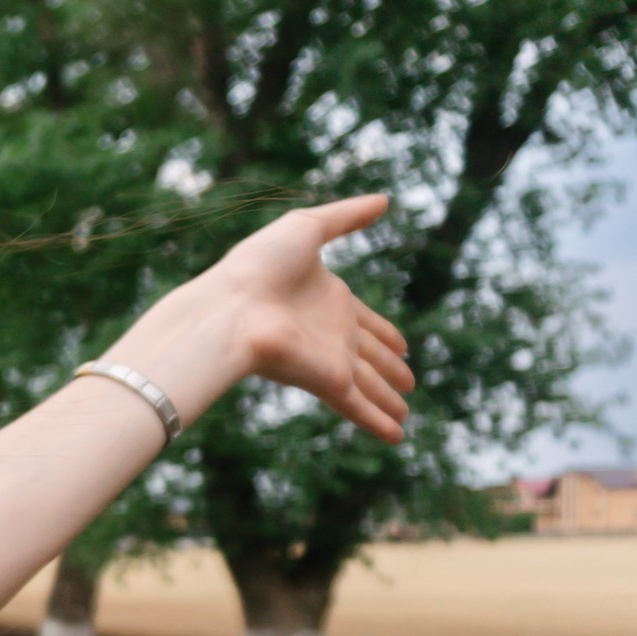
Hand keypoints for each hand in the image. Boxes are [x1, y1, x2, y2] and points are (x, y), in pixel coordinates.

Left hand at [208, 193, 415, 442]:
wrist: (228, 305)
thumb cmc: (256, 266)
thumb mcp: (307, 228)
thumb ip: (346, 216)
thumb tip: (384, 199)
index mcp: (328, 300)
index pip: (366, 322)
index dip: (385, 334)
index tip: (403, 346)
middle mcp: (330, 334)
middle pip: (370, 357)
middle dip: (390, 371)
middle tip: (409, 384)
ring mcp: (329, 359)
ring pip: (369, 386)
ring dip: (388, 402)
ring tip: (404, 417)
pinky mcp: (325, 381)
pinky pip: (359, 406)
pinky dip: (378, 422)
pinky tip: (397, 436)